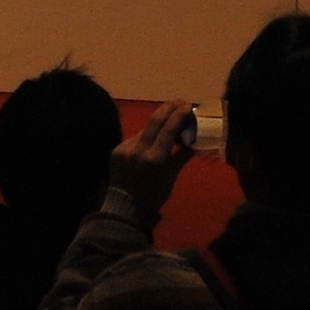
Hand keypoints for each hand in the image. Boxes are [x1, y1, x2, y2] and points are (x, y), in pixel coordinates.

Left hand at [108, 102, 198, 224]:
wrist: (125, 207)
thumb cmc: (153, 196)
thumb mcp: (171, 177)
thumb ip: (181, 156)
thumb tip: (193, 141)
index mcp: (155, 159)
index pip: (169, 129)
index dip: (179, 114)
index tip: (188, 106)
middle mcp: (138, 150)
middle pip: (154, 120)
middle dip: (168, 107)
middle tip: (180, 101)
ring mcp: (125, 148)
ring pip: (145, 129)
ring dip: (157, 123)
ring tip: (169, 119)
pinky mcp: (116, 150)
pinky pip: (134, 138)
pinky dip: (145, 137)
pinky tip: (151, 139)